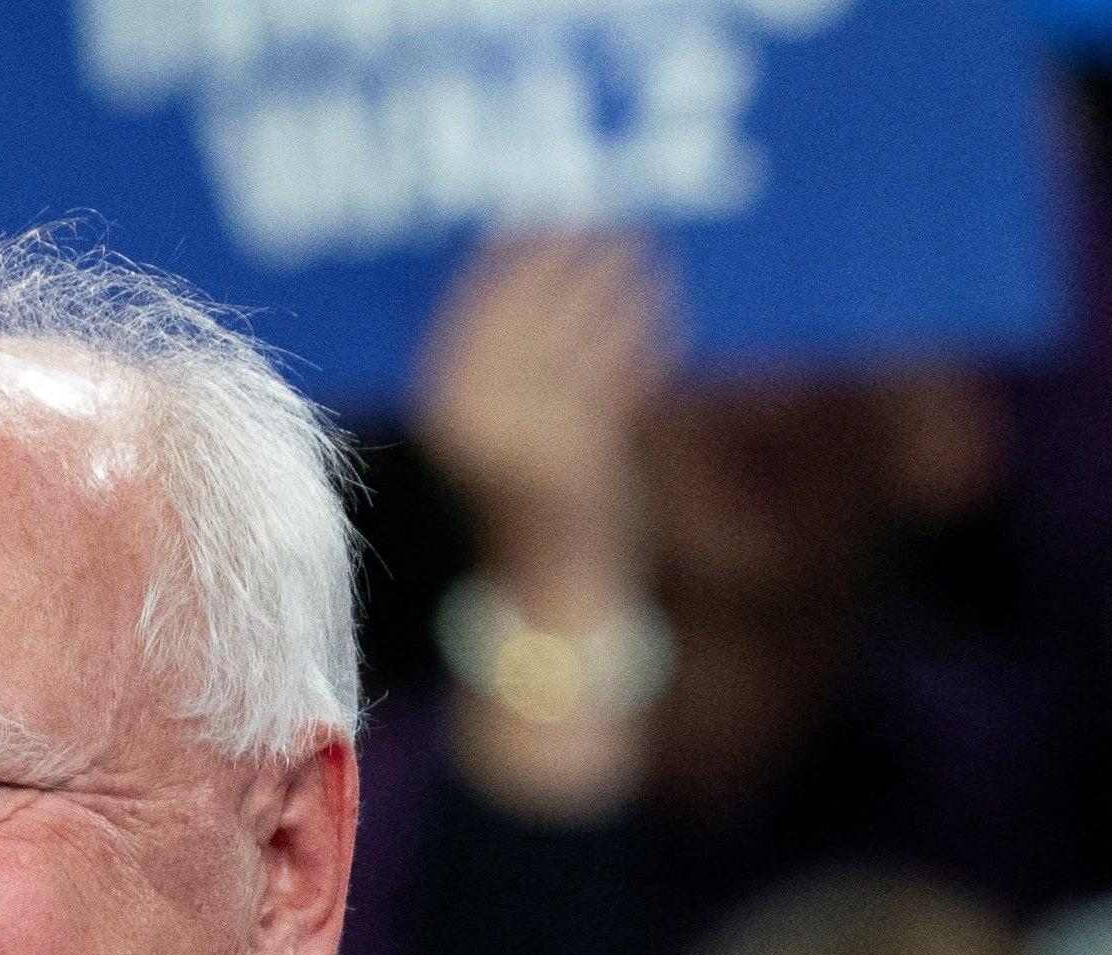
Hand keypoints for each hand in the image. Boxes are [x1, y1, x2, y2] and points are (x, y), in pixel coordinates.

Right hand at [409, 232, 669, 613]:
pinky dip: (643, 341)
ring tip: (648, 250)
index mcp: (442, 406)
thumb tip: (528, 253)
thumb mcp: (500, 423)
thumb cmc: (528, 495)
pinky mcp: (576, 460)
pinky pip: (614, 382)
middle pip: (525, 317)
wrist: (550, 587)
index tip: (546, 210)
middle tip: (610, 214)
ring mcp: (522, 443)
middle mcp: (472, 422)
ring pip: (576, 342)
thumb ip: (504, 356)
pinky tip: (670, 306)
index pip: (473, 308)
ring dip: (616, 289)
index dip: (514, 256)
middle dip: (570, 262)